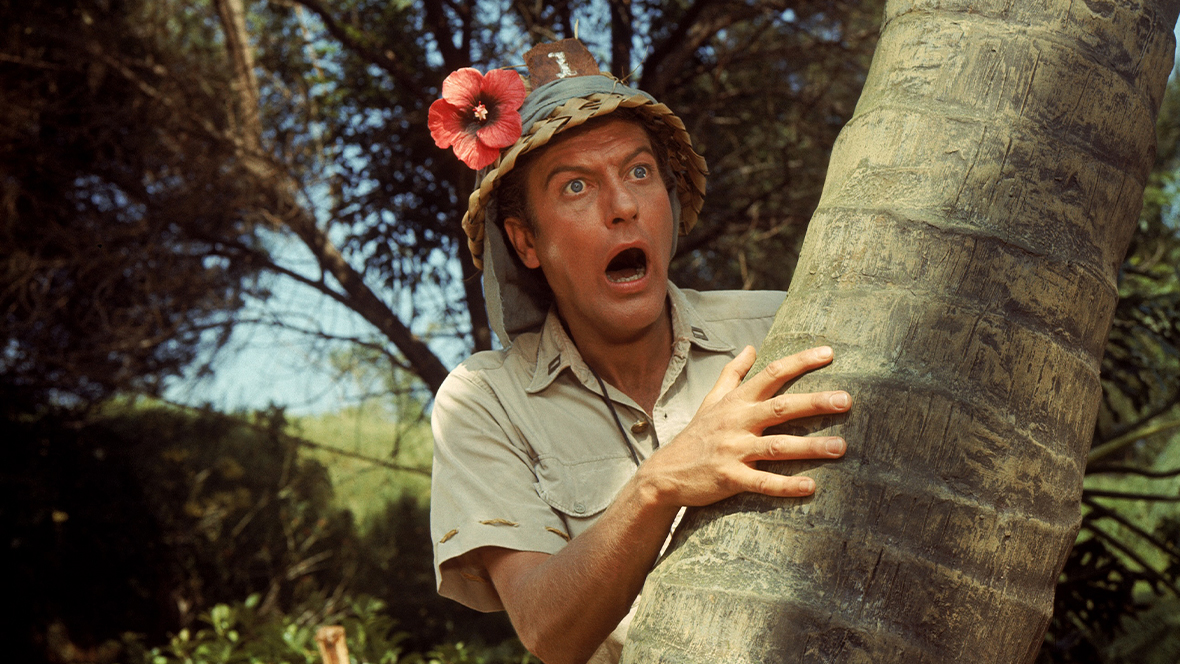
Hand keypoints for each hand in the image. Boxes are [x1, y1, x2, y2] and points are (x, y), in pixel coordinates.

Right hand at [635, 345, 849, 508]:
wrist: (666, 473)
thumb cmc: (697, 435)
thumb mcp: (712, 400)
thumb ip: (733, 373)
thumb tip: (751, 347)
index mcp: (736, 402)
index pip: (771, 375)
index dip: (800, 362)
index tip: (828, 353)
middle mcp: (737, 422)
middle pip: (780, 408)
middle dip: (814, 403)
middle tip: (846, 400)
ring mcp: (733, 451)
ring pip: (777, 446)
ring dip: (810, 447)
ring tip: (840, 447)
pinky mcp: (730, 478)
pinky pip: (762, 482)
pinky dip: (785, 485)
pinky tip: (810, 487)